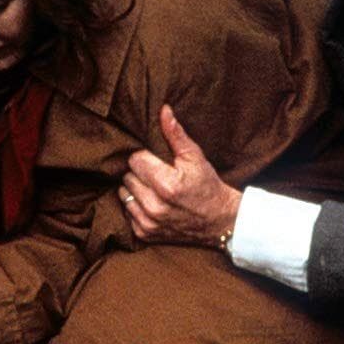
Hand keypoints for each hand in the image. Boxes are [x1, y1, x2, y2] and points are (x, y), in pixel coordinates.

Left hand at [122, 105, 241, 247]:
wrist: (219, 222)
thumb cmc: (207, 186)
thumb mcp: (196, 157)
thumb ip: (176, 134)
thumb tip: (163, 110)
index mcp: (167, 185)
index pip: (135, 160)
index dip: (145, 157)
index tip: (156, 160)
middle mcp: (155, 206)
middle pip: (128, 176)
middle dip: (140, 172)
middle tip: (156, 173)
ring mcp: (148, 222)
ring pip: (124, 194)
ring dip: (135, 188)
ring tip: (153, 187)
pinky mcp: (144, 233)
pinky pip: (127, 211)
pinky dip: (136, 205)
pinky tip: (152, 202)